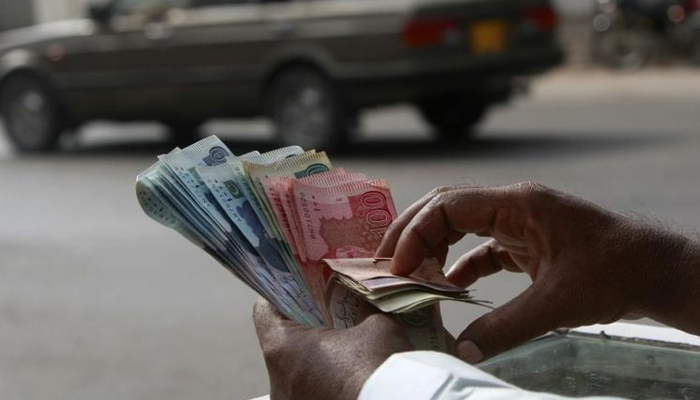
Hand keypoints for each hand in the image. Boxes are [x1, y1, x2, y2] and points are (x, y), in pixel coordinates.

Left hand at [253, 299, 412, 399]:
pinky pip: (309, 392)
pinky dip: (324, 382)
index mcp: (282, 348)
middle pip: (281, 344)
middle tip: (329, 314)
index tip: (300, 289)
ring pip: (296, 373)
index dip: (282, 295)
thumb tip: (365, 303)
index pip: (264, 311)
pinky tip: (349, 374)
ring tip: (344, 347)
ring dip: (315, 359)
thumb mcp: (377, 325)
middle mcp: (277, 383)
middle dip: (305, 328)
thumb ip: (363, 311)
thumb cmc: (381, 367)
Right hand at [376, 183, 699, 362]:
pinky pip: (483, 247)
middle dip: (414, 232)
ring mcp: (520, 221)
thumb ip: (504, 326)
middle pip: (446, 207)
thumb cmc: (616, 273)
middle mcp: (513, 204)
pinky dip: (462, 264)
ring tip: (411, 274)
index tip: (399, 267)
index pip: (448, 205)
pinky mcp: (528, 241)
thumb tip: (461, 350)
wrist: (657, 270)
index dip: (416, 233)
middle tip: (388, 263)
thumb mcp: (556, 302)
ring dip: (434, 246)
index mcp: (517, 203)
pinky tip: (450, 286)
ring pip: (461, 223)